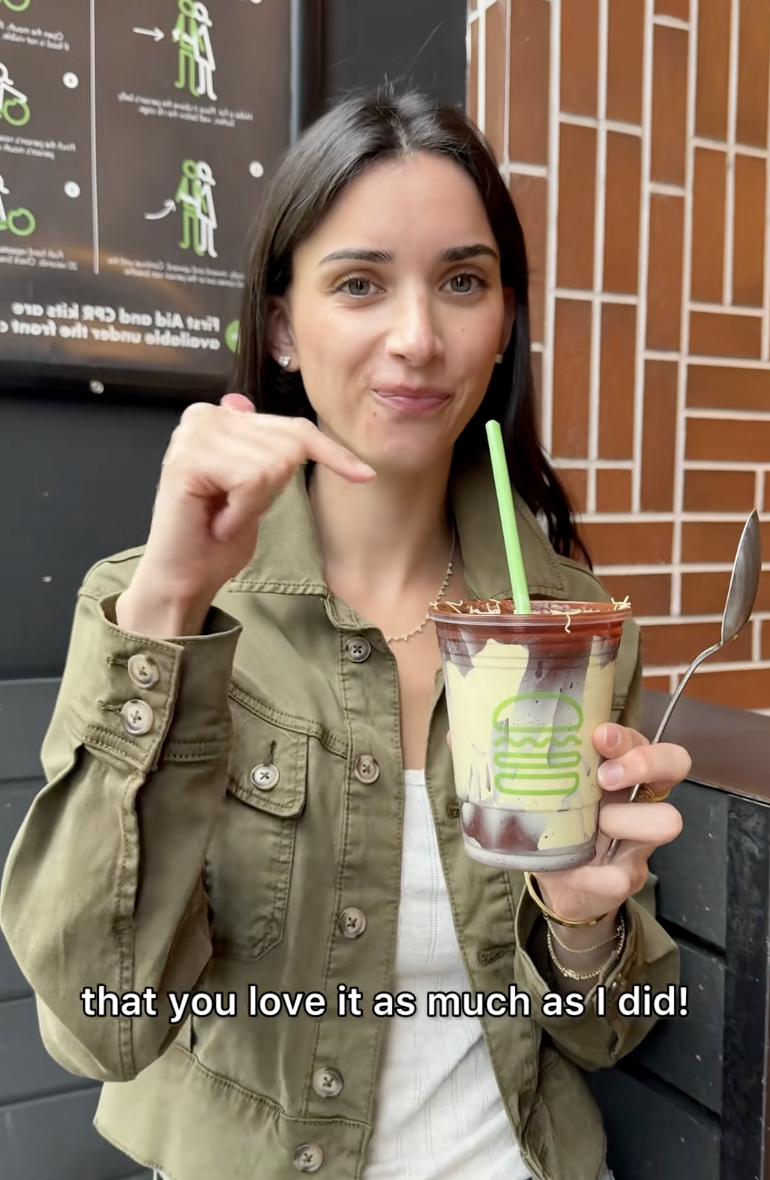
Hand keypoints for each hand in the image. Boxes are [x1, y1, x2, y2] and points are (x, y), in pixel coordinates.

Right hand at [126, 394, 374, 611]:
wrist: (183, 578)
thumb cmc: (217, 537)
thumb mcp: (257, 487)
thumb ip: (263, 446)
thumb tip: (244, 401)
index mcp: (220, 417)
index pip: (295, 427)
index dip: (331, 453)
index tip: (365, 475)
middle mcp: (203, 416)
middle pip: (290, 443)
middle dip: (274, 489)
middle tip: (237, 509)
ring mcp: (192, 435)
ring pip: (273, 463)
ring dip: (256, 503)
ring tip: (226, 516)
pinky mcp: (187, 460)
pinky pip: (251, 480)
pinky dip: (243, 512)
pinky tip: (218, 523)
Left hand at [446, 723, 687, 923]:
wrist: (556, 883)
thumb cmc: (549, 822)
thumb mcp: (531, 788)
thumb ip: (503, 758)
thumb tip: (455, 731)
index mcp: (615, 767)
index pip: (643, 737)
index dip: (628, 736)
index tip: (597, 736)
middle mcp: (636, 796)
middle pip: (673, 763)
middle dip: (641, 763)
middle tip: (604, 777)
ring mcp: (638, 838)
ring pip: (665, 821)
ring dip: (624, 820)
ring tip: (595, 824)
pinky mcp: (626, 877)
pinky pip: (621, 876)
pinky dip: (591, 873)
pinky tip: (572, 869)